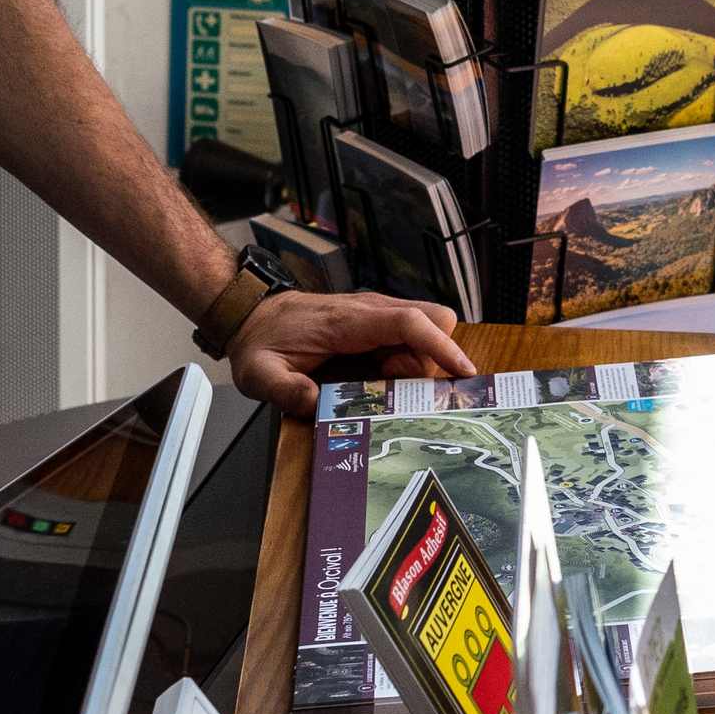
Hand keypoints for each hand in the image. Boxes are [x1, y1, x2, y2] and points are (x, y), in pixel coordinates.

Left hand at [227, 287, 474, 417]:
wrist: (253, 314)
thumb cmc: (260, 342)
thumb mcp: (259, 373)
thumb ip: (283, 389)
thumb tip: (314, 403)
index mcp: (347, 320)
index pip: (409, 322)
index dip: (440, 345)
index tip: (461, 372)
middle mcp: (369, 309)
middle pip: (432, 320)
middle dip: (431, 357)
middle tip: (394, 383)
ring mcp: (375, 312)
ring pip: (427, 327)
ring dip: (417, 360)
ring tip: (379, 381)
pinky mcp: (376, 321)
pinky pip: (411, 335)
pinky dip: (408, 358)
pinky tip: (380, 376)